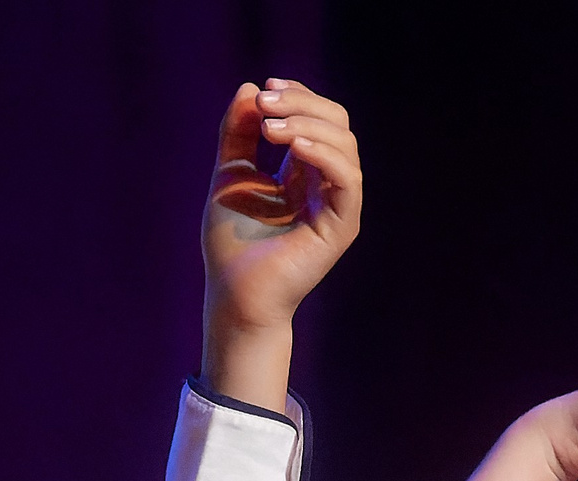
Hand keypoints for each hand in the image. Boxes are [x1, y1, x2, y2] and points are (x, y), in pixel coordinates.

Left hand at [201, 80, 362, 408]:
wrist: (234, 294)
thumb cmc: (231, 243)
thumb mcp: (230, 173)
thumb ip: (238, 132)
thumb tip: (250, 88)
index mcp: (305, 170)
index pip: (317, 118)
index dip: (297, 96)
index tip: (264, 90)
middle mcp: (326, 184)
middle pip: (337, 123)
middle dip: (302, 104)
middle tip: (264, 104)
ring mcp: (338, 204)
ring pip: (344, 144)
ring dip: (307, 125)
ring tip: (269, 128)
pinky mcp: (343, 225)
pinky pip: (347, 178)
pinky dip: (323, 154)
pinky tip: (293, 147)